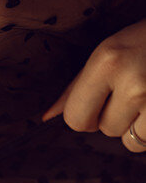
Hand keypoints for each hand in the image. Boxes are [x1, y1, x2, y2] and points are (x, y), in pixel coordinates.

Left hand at [41, 17, 145, 152]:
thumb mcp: (106, 51)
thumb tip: (46, 117)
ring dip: (135, 126)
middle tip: (128, 89)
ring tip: (145, 95)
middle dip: (112, 116)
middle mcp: (133, 82)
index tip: (96, 100)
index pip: (76, 118)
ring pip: (130, 141)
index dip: (83, 114)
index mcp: (107, 61)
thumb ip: (77, 86)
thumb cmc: (141, 41)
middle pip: (105, 130)